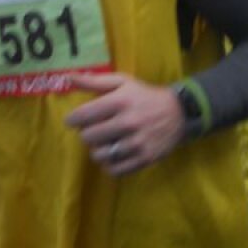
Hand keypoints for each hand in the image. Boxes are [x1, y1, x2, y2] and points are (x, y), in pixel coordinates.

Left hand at [64, 72, 185, 176]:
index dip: (72, 120)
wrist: (178, 112)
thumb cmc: (143, 95)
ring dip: (97, 150)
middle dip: (86, 133)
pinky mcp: (145, 159)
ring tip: (103, 143)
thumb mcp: (121, 82)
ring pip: (100, 155)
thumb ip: (93, 81)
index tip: (72, 121)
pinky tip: (112, 155)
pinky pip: (115, 170)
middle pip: (89, 137)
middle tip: (92, 130)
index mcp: (120, 101)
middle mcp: (128, 123)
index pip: (84, 115)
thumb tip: (69, 78)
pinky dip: (109, 165)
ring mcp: (137, 143)